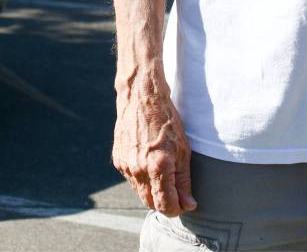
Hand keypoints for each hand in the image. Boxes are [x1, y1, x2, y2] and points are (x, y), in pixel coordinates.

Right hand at [112, 76, 196, 215]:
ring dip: (152, 190)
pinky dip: (141, 177)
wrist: (141, 97)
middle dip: (164, 202)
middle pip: (150, 203)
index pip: (165, 205)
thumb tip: (189, 205)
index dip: (177, 209)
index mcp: (158, 167)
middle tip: (176, 191)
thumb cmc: (166, 120)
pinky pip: (131, 178)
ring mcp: (125, 165)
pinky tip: (149, 161)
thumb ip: (184, 181)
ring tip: (162, 171)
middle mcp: (138, 169)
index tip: (184, 203)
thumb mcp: (183, 149)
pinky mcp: (118, 159)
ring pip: (140, 192)